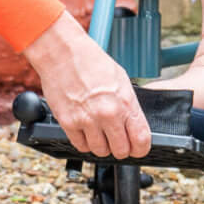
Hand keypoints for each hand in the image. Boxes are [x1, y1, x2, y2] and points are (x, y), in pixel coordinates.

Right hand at [23, 14, 151, 160]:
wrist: (62, 52)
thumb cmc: (90, 61)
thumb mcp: (121, 79)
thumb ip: (128, 105)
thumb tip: (133, 124)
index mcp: (125, 102)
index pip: (141, 140)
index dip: (140, 148)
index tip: (137, 147)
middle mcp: (107, 114)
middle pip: (121, 151)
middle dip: (120, 147)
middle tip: (115, 138)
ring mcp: (87, 120)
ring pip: (100, 151)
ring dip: (101, 144)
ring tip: (98, 130)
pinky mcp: (68, 123)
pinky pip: (81, 146)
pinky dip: (84, 141)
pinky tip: (85, 129)